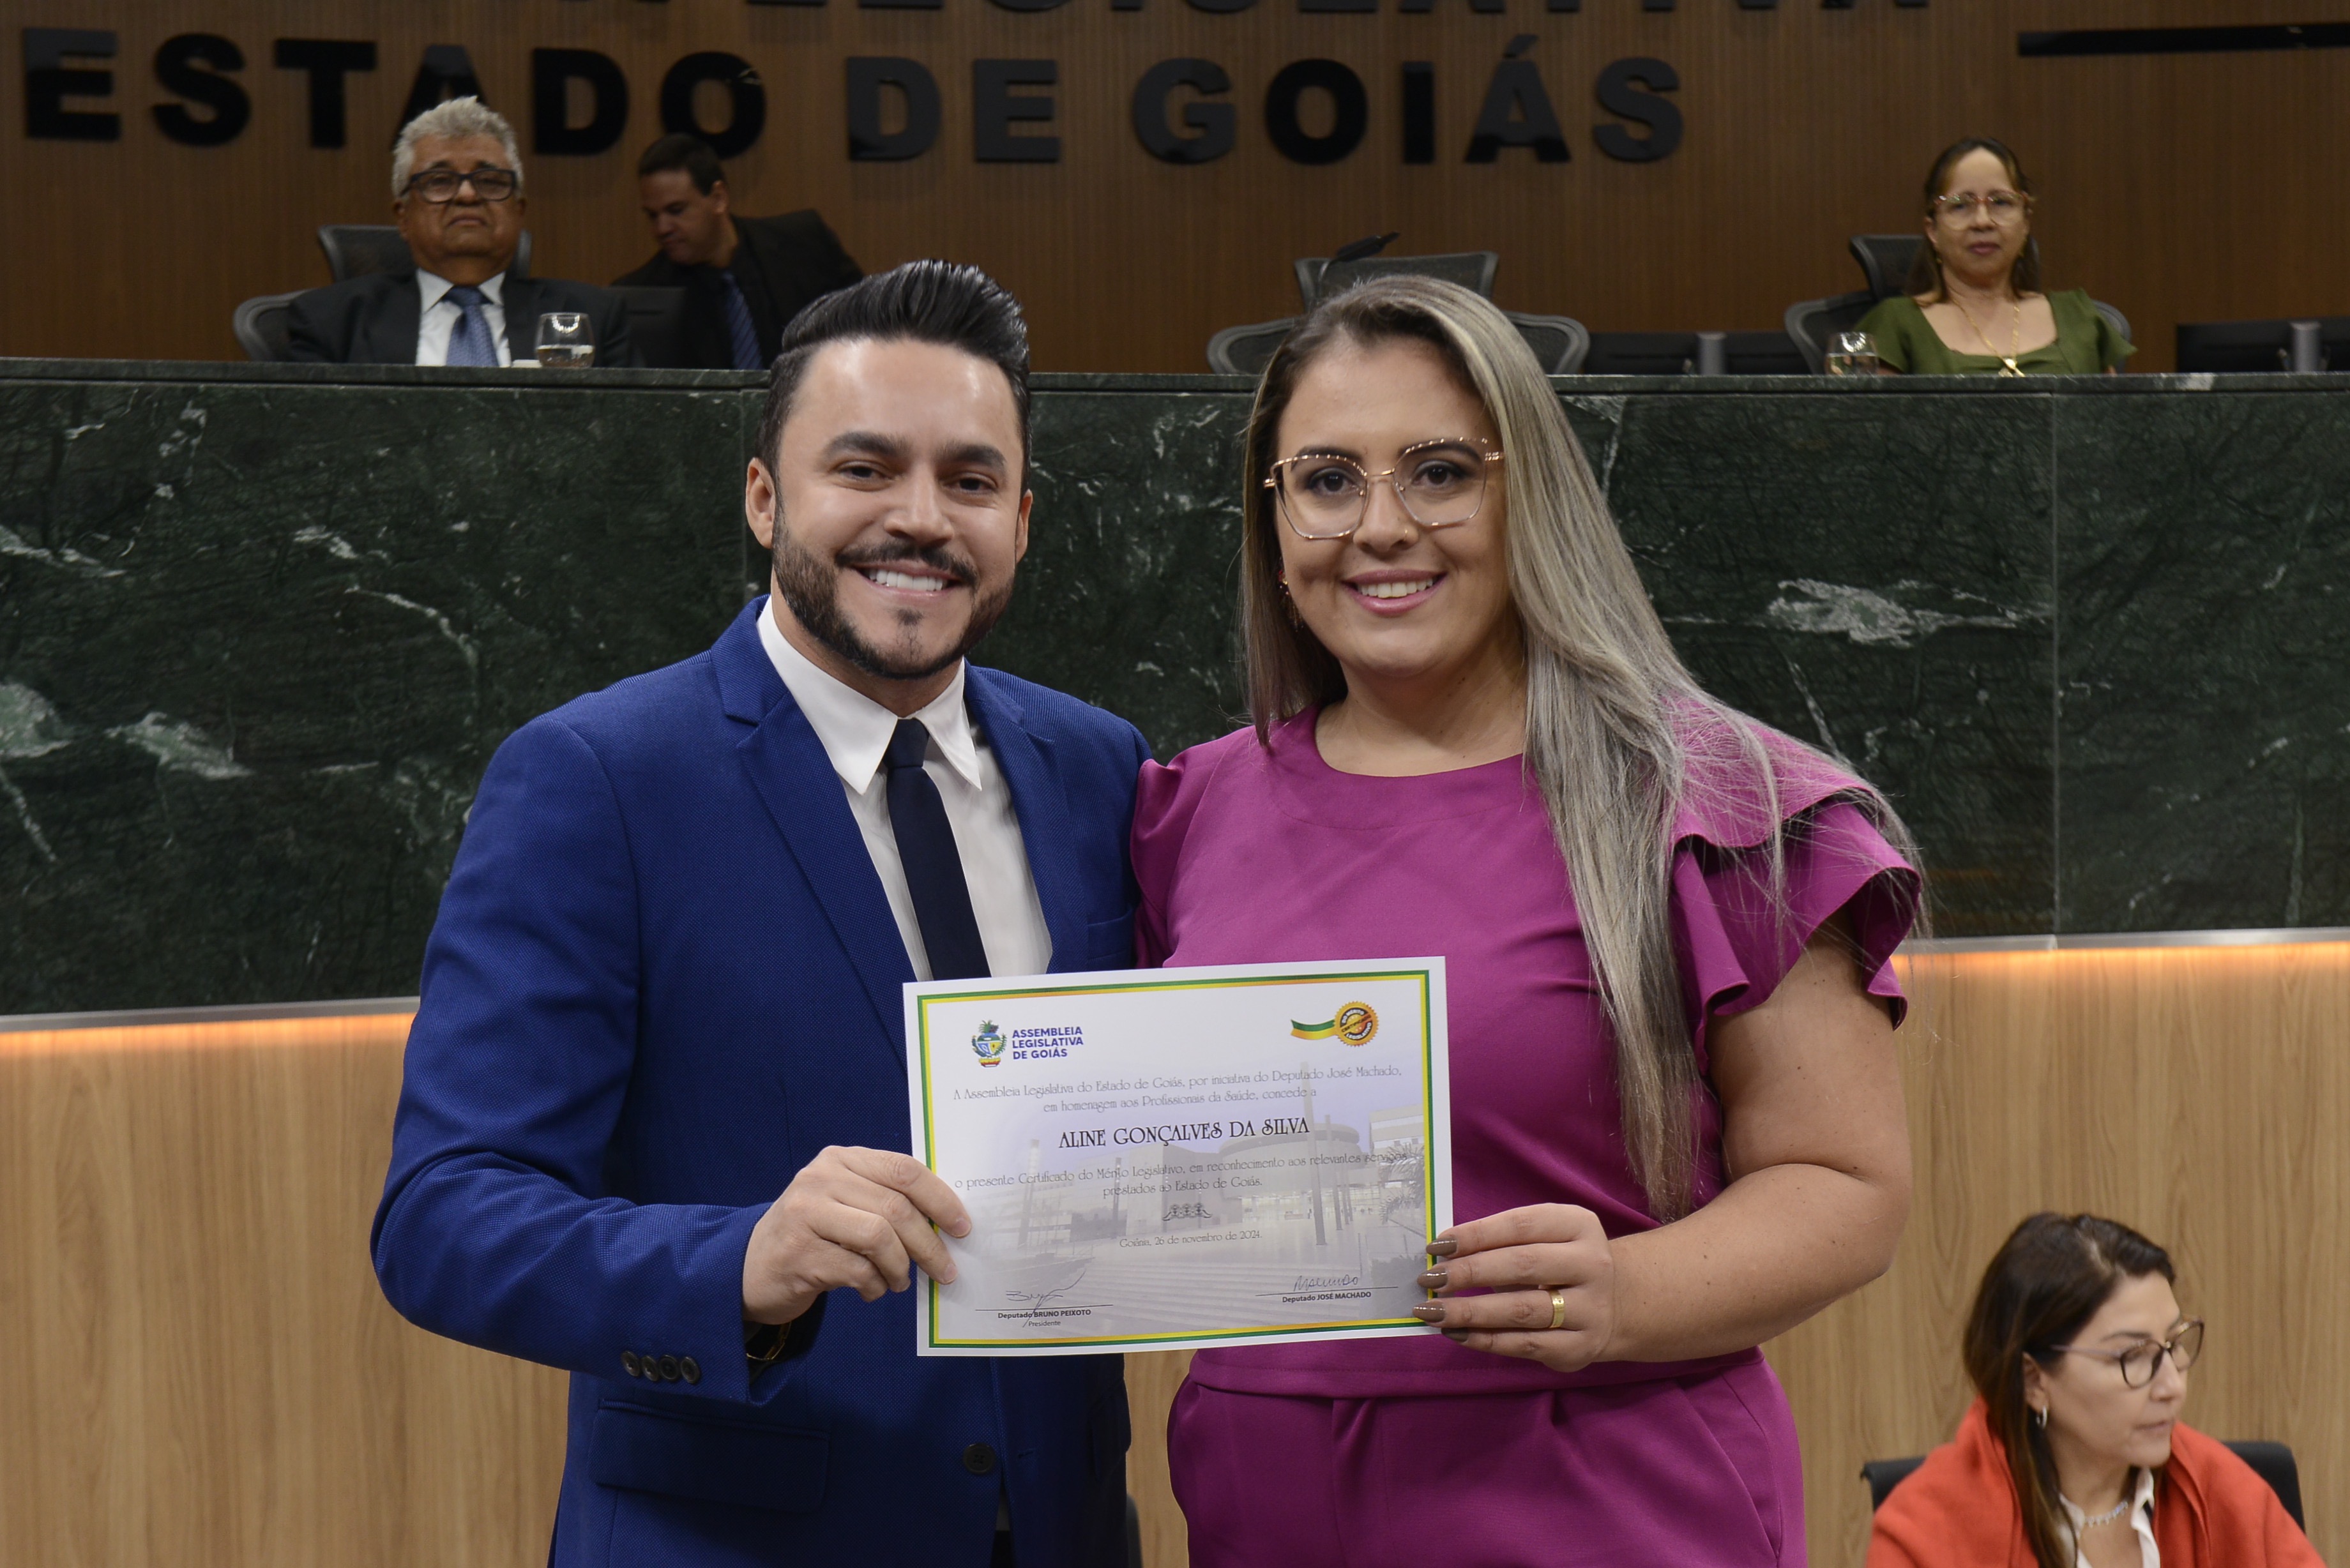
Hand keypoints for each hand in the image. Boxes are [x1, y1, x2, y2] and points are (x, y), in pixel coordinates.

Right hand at [742, 1146, 970, 1325]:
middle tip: (944, 1270)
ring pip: (879, 1238)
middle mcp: (820, 1179)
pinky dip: (874, 1286)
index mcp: (841, 1159)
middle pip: (895, 1208)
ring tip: (899, 1282)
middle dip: (928, 1244)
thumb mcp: (846, 1202)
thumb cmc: (815, 1233)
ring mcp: (805, 1214)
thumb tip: (946, 1222)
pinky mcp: (798, 1253)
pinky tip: (871, 1291)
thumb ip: (885, 1199)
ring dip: (900, 1268)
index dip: (940, 1199)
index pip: (904, 1170)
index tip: (962, 1227)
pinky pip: (857, 1271)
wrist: (752, 1265)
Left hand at [1411, 1203, 1615, 1372]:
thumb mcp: (1544, 1238)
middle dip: (1468, 1272)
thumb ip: (1502, 1241)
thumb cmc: (1560, 1263)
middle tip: (1429, 1279)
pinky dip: (1486, 1340)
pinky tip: (1457, 1334)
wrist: (1615, 1304)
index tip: (1437, 1246)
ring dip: (1470, 1311)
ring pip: (1523, 1309)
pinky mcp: (1581, 1347)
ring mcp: (1591, 1308)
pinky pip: (1526, 1344)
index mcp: (1578, 1225)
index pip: (1520, 1226)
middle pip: (1522, 1265)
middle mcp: (1592, 1264)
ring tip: (1433, 1311)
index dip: (1475, 1234)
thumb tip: (1442, 1255)